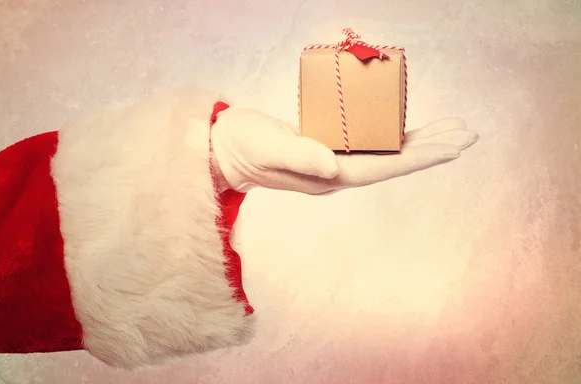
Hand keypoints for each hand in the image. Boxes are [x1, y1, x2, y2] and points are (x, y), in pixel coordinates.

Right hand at [211, 106, 478, 194]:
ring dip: (418, 143)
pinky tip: (408, 128)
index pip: (384, 167)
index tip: (452, 145)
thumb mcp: (267, 146)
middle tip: (467, 133)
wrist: (223, 150)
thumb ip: (299, 155)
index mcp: (328, 176)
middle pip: (393, 162)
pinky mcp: (326, 148)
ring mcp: (332, 162)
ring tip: (450, 130)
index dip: (420, 156)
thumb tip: (334, 166)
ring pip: (384, 153)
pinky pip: (368, 144)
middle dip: (430, 149)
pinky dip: (392, 135)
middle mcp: (336, 173)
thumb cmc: (242, 145)